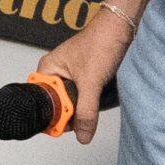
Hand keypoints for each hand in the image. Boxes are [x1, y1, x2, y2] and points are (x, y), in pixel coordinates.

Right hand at [40, 7, 134, 144]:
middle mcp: (57, 72)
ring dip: (85, 107)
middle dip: (72, 113)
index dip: (54, 115)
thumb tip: (82, 136)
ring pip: (74, 103)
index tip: (68, 124)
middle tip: (86, 112)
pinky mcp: (87, 77)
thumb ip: (86, 111)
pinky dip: (93, 101)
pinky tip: (101, 97)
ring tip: (96, 100)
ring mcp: (72, 75)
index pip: (42, 102)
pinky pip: (85, 97)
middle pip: (58, 105)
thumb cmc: (101, 42)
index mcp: (48, 69)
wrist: (122, 28)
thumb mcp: (91, 82)